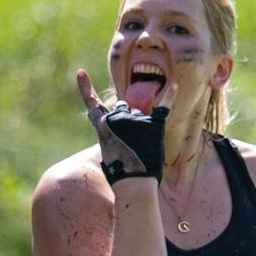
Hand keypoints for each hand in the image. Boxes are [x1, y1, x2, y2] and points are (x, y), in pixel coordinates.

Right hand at [77, 67, 174, 184]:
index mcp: (102, 126)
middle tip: (130, 142)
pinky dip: (170, 96)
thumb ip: (113, 131)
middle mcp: (117, 117)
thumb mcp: (107, 150)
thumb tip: (126, 118)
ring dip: (142, 125)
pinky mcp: (153, 124)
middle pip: (123, 108)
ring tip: (141, 146)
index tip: (80, 72)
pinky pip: (163, 106)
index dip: (85, 88)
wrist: (133, 183)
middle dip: (127, 119)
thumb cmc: (119, 172)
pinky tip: (175, 86)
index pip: (92, 104)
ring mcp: (135, 119)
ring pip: (140, 112)